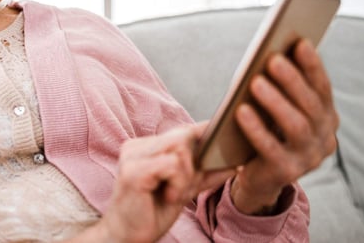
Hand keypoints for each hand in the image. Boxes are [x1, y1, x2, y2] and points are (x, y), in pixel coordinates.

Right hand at [88, 123, 234, 242]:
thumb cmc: (152, 213)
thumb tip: (235, 162)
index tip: (222, 154)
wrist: (127, 238)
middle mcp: (136, 146)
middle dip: (195, 162)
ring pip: (179, 147)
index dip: (204, 140)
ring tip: (174, 194)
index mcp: (146, 146)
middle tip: (187, 187)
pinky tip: (169, 197)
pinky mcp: (134, 170)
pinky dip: (178, 182)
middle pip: (183, 135)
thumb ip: (204, 172)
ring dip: (186, 175)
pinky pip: (171, 164)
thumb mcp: (184, 189)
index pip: (182, 131)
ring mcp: (132, 156)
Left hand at [232, 39, 338, 214]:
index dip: (312, 65)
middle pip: (311, 105)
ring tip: (254, 82)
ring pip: (296, 126)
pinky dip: (256, 128)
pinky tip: (241, 110)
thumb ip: (282, 87)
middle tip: (272, 59)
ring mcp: (308, 158)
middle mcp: (324, 138)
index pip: (323, 88)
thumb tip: (274, 51)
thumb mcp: (277, 108)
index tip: (300, 42)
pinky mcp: (287, 172)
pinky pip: (271, 148)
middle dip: (292, 80)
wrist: (258, 176)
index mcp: (327, 118)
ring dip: (275, 101)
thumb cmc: (267, 130)